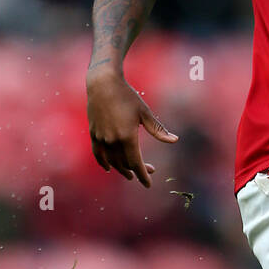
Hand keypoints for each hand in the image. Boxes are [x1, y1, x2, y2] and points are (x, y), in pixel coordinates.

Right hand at [86, 68, 177, 187]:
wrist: (103, 84)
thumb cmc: (127, 96)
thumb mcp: (145, 113)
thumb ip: (158, 130)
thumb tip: (174, 140)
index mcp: (127, 137)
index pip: (136, 164)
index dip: (143, 175)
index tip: (148, 184)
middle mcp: (113, 141)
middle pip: (125, 164)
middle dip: (137, 171)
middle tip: (149, 170)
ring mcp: (101, 138)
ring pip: (112, 162)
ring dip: (122, 170)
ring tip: (129, 174)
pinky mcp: (94, 134)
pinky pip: (98, 154)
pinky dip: (104, 163)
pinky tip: (109, 168)